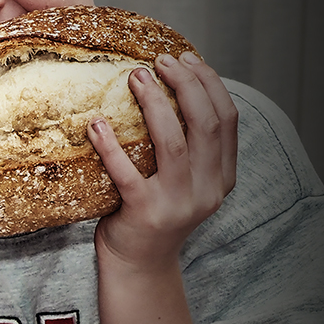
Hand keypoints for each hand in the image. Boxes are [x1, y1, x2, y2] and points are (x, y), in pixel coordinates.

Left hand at [88, 51, 237, 269]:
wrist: (139, 265)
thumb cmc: (153, 211)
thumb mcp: (183, 180)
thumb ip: (186, 146)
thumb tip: (165, 86)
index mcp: (221, 177)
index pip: (228, 119)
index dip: (210, 83)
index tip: (187, 58)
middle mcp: (207, 189)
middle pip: (206, 124)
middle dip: (186, 84)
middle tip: (160, 60)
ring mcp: (177, 203)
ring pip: (173, 142)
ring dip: (154, 103)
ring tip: (135, 76)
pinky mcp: (145, 213)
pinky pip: (126, 173)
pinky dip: (110, 145)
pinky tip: (95, 123)